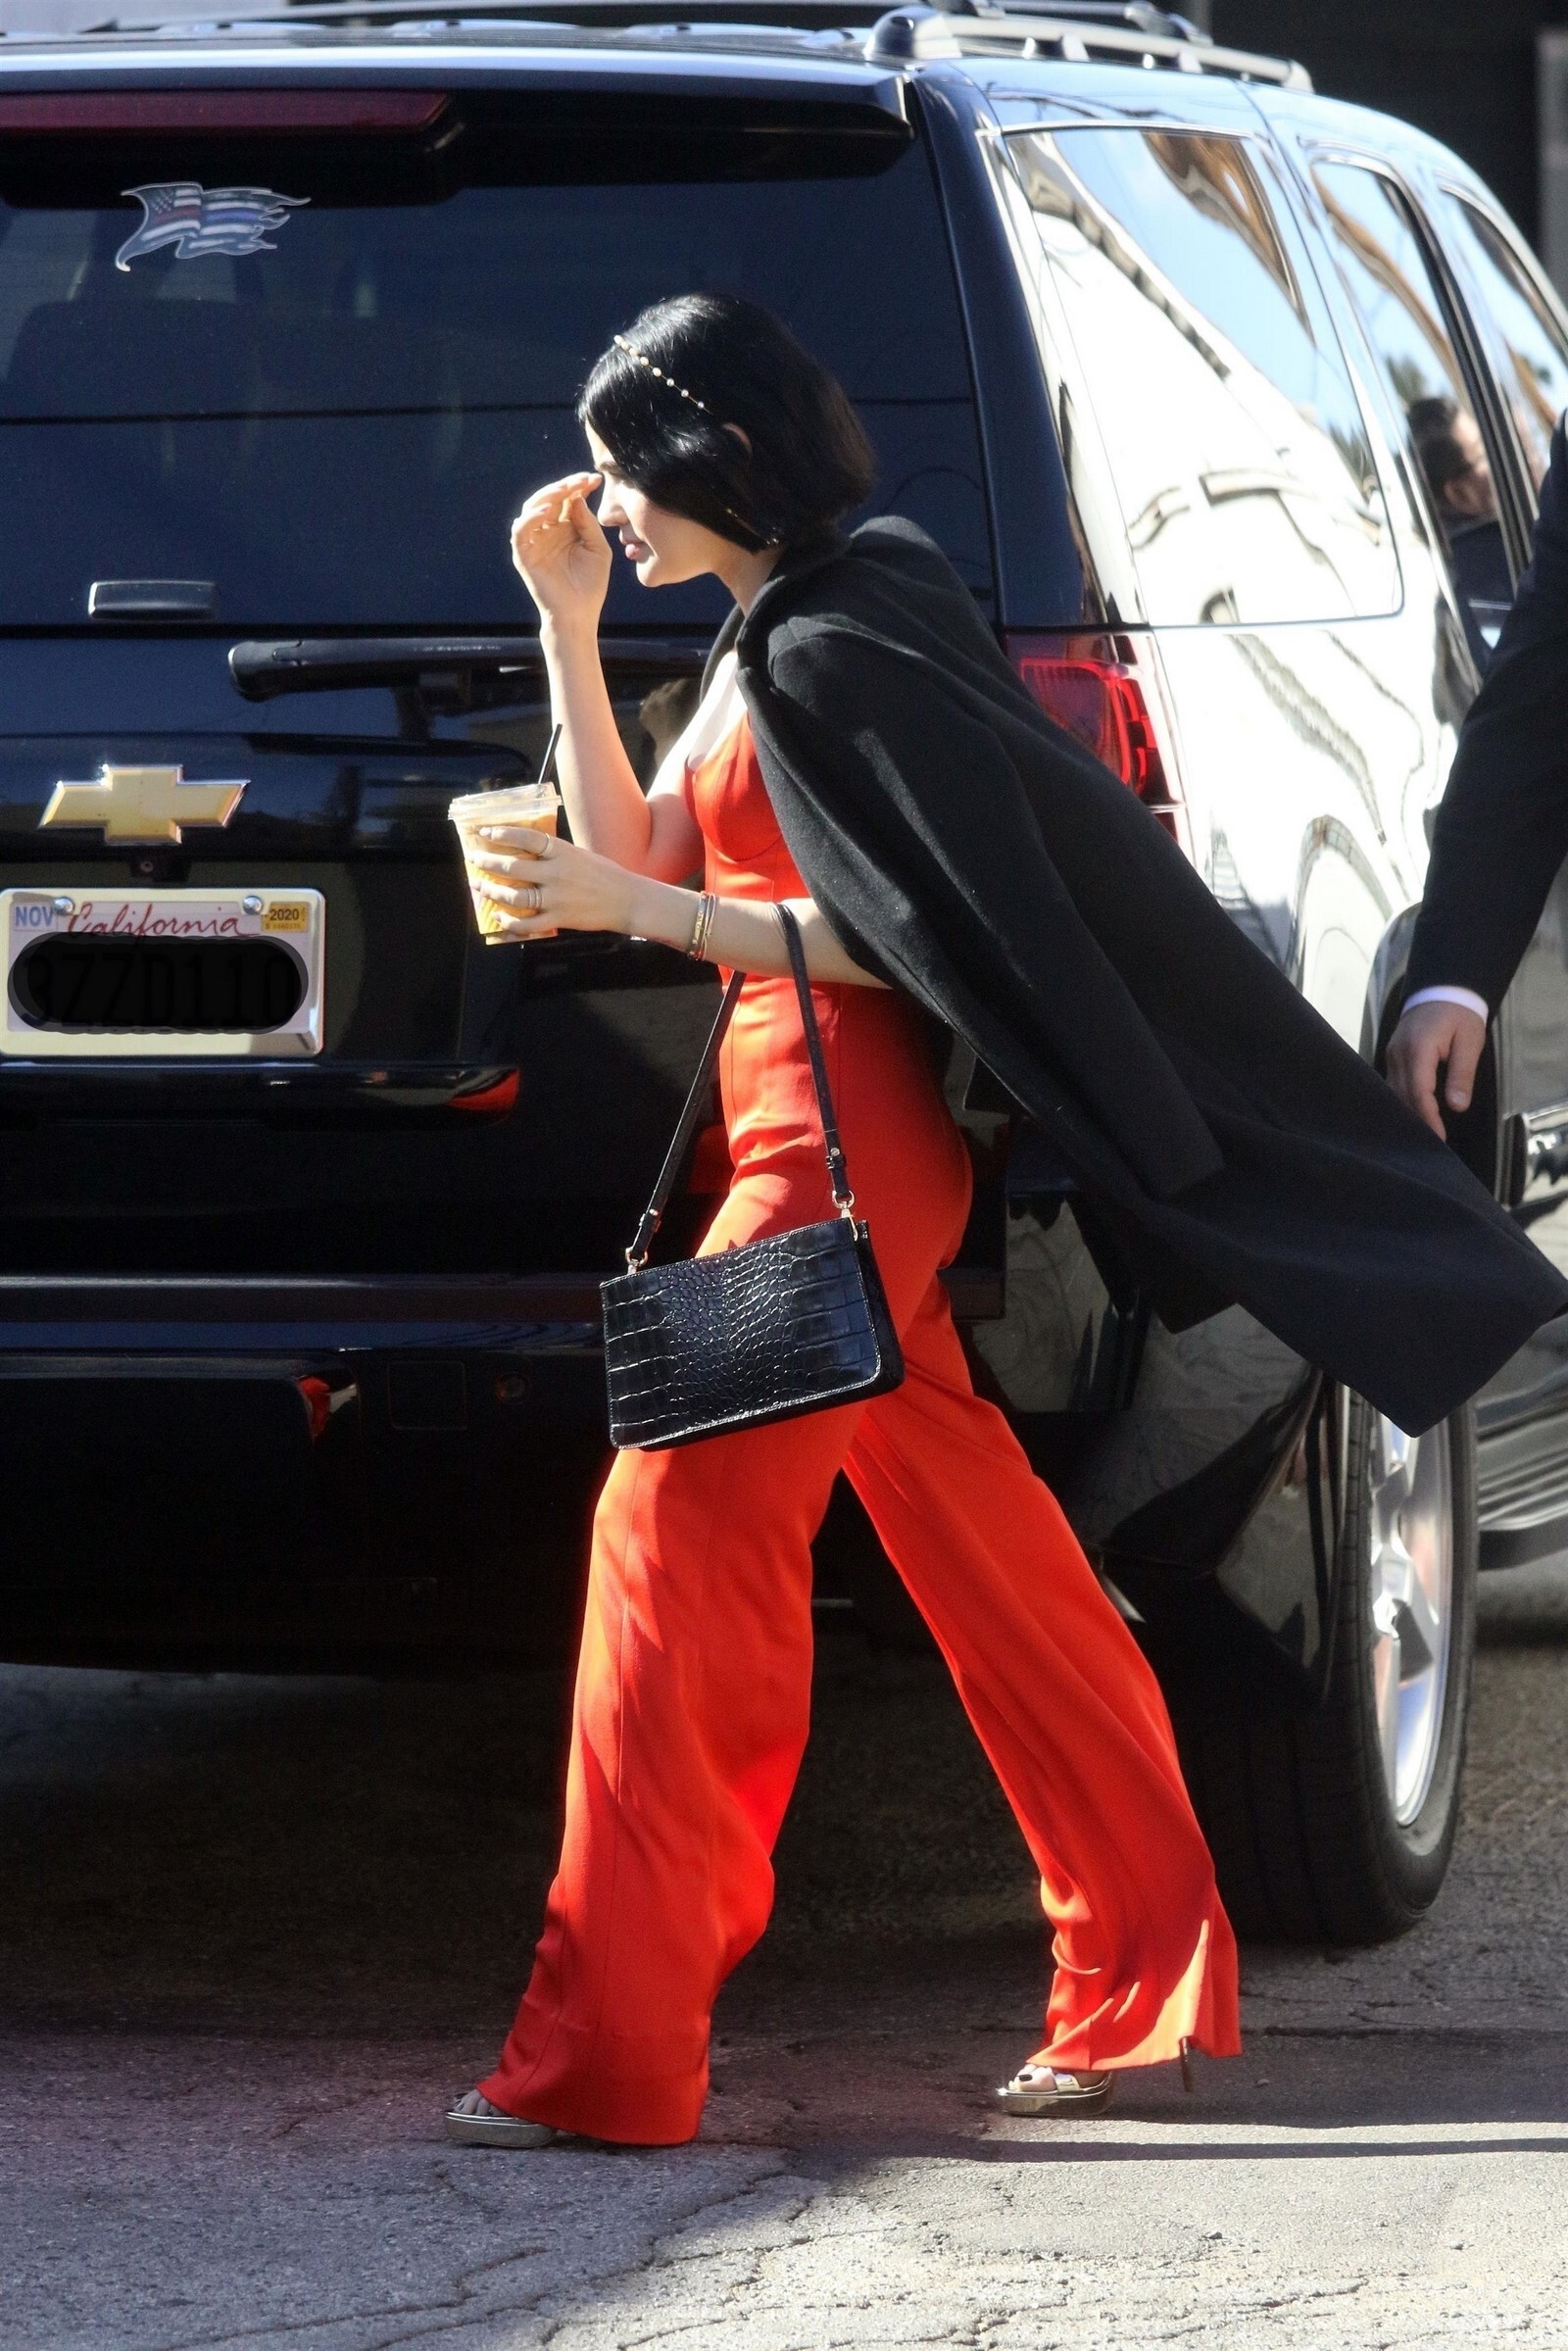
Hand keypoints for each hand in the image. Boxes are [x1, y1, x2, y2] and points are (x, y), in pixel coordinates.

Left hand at [468, 825, 639, 942]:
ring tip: (479, 886)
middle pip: (513, 867)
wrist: (627, 900)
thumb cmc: (604, 875)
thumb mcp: (579, 854)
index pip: (526, 838)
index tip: (484, 832)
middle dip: (487, 863)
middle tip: (474, 859)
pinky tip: (498, 916)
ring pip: (515, 897)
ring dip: (492, 891)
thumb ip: (554, 853)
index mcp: (563, 852)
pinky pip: (528, 924)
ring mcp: (557, 898)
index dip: (502, 834)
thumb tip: (525, 850)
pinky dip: (510, 922)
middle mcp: (557, 873)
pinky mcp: (559, 918)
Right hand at [509, 472, 610, 631]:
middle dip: (565, 486)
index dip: (579, 486)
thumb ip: (588, 523)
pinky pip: (520, 530)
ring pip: (532, 508)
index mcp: (567, 528)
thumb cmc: (591, 585)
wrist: (578, 614)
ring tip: (563, 491)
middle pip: (551, 499)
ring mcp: (535, 541)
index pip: (569, 499)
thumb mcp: (597, 549)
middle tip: (580, 480)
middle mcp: (549, 530)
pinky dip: (530, 518)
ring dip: (546, 496)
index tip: (595, 479)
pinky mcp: (523, 554)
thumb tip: (577, 497)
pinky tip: (546, 512)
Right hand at [1385, 998, 1486, 1138]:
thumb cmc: (1459, 1015)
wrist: (1442, 991)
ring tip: (1425, 1133)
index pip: (1419, 1090)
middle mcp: (1398, 1053)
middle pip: (1403, 1095)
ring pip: (1394, 1092)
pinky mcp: (1392, 1057)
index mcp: (1418, 1048)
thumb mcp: (1470, 1041)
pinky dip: (1403, 1101)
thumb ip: (1462, 1074)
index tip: (1439, 1137)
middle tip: (1433, 1143)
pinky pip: (1393, 1084)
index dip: (1428, 1117)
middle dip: (1418, 1121)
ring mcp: (1391, 1055)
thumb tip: (1457, 1106)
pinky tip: (1414, 1114)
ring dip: (1409, 1113)